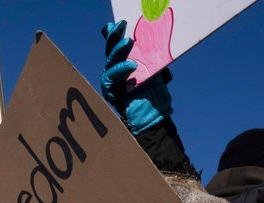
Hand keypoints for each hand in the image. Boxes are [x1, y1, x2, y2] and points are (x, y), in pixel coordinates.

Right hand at [100, 20, 172, 134]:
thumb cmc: (154, 97)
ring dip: (118, 51)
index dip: (113, 35)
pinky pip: (111, 78)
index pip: (117, 48)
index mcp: (124, 66)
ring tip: (129, 42)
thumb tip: (152, 40)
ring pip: (110, 62)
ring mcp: (111, 83)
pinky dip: (121, 70)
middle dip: (113, 37)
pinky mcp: (110, 93)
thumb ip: (150, 57)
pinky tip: (132, 66)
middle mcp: (115, 73)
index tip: (117, 23)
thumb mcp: (154, 71)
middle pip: (110, 52)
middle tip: (121, 24)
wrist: (152, 118)